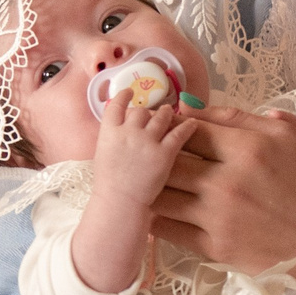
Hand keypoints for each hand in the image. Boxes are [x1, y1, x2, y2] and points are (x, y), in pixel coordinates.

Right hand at [90, 90, 198, 207]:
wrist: (119, 201)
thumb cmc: (108, 184)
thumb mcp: (102, 155)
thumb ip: (112, 139)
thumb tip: (122, 131)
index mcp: (109, 132)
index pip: (116, 106)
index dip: (123, 96)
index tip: (128, 93)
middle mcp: (128, 131)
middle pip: (141, 111)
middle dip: (147, 111)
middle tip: (154, 111)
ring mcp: (147, 141)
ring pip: (161, 117)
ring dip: (167, 113)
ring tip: (170, 112)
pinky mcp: (165, 152)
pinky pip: (179, 133)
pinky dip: (188, 126)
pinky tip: (193, 124)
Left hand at [153, 108, 295, 294]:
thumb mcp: (286, 139)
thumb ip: (236, 119)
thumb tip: (187, 108)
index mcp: (247, 150)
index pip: (187, 131)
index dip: (169, 129)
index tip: (161, 130)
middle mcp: (228, 183)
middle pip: (166, 161)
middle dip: (152, 156)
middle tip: (145, 155)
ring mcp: (219, 217)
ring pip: (159, 195)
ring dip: (150, 186)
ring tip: (147, 181)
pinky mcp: (216, 247)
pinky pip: (167, 228)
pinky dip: (158, 217)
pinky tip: (160, 209)